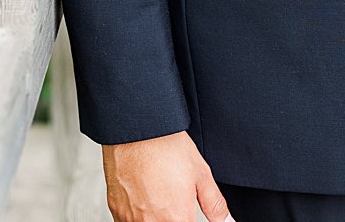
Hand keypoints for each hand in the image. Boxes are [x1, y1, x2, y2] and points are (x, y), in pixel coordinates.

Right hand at [102, 131, 230, 221]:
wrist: (137, 132)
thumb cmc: (167, 149)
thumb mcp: (201, 174)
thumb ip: (215, 205)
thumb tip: (227, 221)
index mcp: (177, 219)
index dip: (189, 220)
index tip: (188, 212)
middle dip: (175, 218)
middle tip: (175, 201)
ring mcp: (131, 220)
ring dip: (156, 218)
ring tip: (161, 197)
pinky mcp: (116, 212)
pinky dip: (139, 216)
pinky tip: (146, 198)